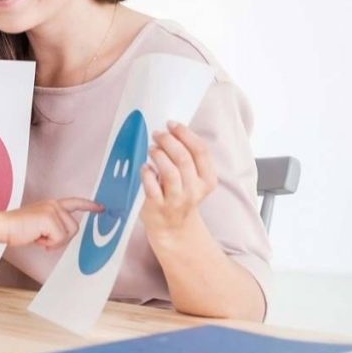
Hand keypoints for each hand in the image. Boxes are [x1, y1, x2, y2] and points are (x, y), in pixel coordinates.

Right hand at [4, 198, 102, 248]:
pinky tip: (37, 239)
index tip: (101, 208)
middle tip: (45, 241)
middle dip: (63, 239)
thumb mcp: (39, 224)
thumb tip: (63, 236)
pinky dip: (49, 244)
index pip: (75, 202)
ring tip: (39, 238)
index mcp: (52, 204)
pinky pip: (60, 238)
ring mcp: (52, 210)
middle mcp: (54, 205)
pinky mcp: (50, 218)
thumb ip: (53, 225)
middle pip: (74, 227)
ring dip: (55, 242)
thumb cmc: (17, 228)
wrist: (4, 226)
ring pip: (68, 234)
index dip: (89, 206)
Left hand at [140, 121, 216, 237]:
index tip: (172, 124)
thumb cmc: (179, 194)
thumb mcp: (192, 178)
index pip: (201, 151)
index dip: (186, 134)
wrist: (172, 228)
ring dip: (159, 155)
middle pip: (184, 159)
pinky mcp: (158, 206)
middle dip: (169, 141)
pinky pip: (152, 187)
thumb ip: (187, 157)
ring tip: (151, 148)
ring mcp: (176, 200)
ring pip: (170, 172)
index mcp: (207, 180)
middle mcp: (194, 190)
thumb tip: (171, 130)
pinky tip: (144, 167)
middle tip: (157, 134)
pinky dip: (147, 173)